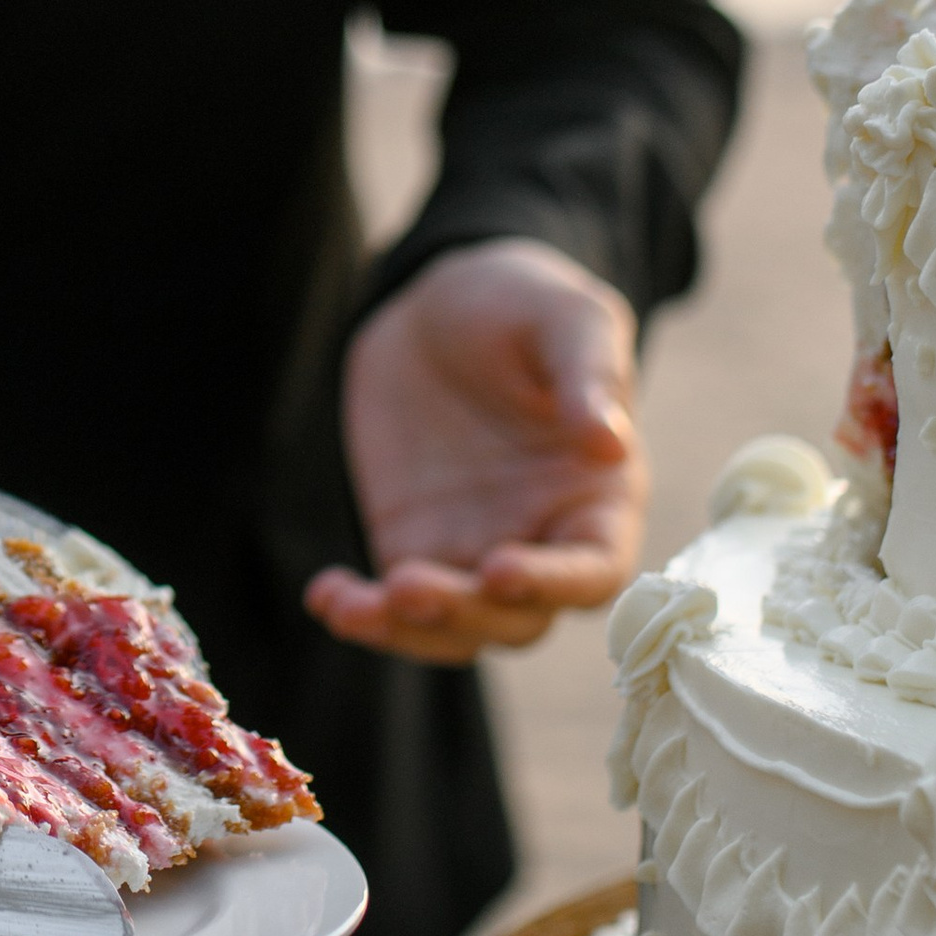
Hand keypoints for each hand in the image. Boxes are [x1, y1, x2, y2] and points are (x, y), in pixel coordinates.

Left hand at [305, 238, 644, 664]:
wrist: (444, 304)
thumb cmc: (527, 306)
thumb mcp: (568, 318)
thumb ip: (590, 376)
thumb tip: (609, 443)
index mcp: (600, 500)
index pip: (593, 571)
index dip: (554, 584)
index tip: (501, 569)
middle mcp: (544, 542)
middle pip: (517, 618)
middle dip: (465, 613)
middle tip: (409, 585)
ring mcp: (474, 552)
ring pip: (453, 628)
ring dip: (406, 631)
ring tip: (354, 606)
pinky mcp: (412, 546)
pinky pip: (391, 604)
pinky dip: (360, 613)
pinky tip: (327, 596)